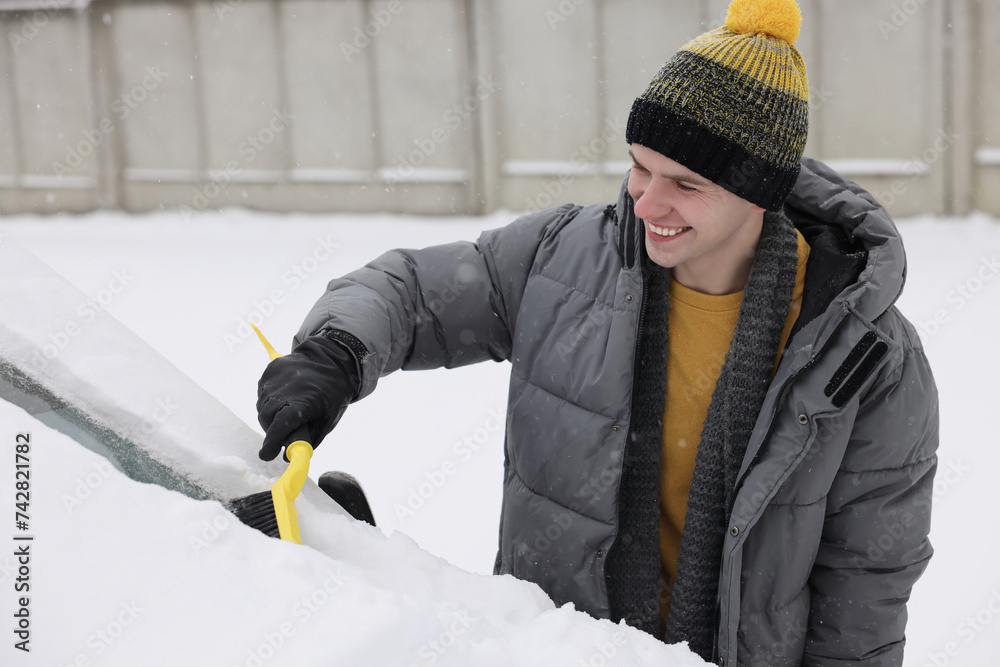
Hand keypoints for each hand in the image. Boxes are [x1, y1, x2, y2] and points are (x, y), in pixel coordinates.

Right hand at [256, 333, 360, 460]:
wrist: (333, 358)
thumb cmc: (334, 393)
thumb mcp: (329, 419)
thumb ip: (310, 439)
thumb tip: (288, 457)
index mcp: (303, 403)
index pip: (280, 426)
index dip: (271, 442)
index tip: (267, 455)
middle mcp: (284, 389)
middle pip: (266, 418)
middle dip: (271, 432)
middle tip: (280, 437)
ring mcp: (275, 378)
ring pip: (262, 406)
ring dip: (270, 417)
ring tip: (286, 415)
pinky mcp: (270, 371)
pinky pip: (263, 392)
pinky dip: (270, 401)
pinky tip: (284, 400)